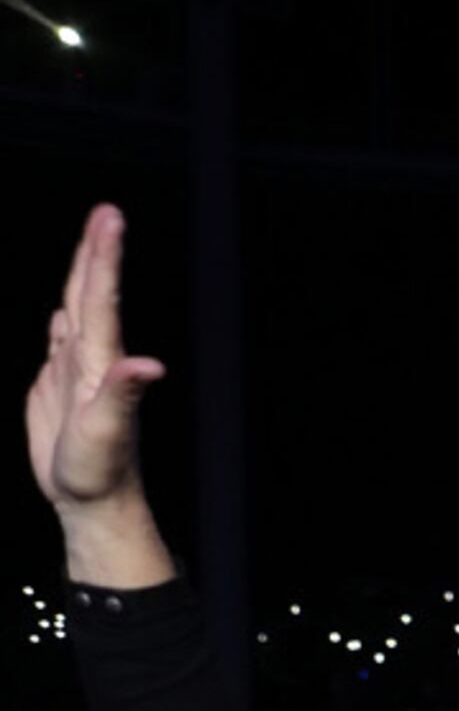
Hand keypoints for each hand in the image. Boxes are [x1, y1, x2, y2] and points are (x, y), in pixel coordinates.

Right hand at [24, 206, 166, 525]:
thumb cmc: (101, 471)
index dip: (104, 258)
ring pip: (75, 311)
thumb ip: (126, 396)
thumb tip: (151, 366)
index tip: (110, 219)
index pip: (101, 299)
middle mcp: (90, 359)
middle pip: (90, 294)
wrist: (89, 498)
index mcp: (101, 362)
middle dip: (96, 252)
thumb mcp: (109, 433)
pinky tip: (63, 310)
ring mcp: (73, 371)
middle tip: (106, 212)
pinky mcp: (56, 386)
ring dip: (82, 277)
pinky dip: (62, 317)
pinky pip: (57, 342)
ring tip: (91, 243)